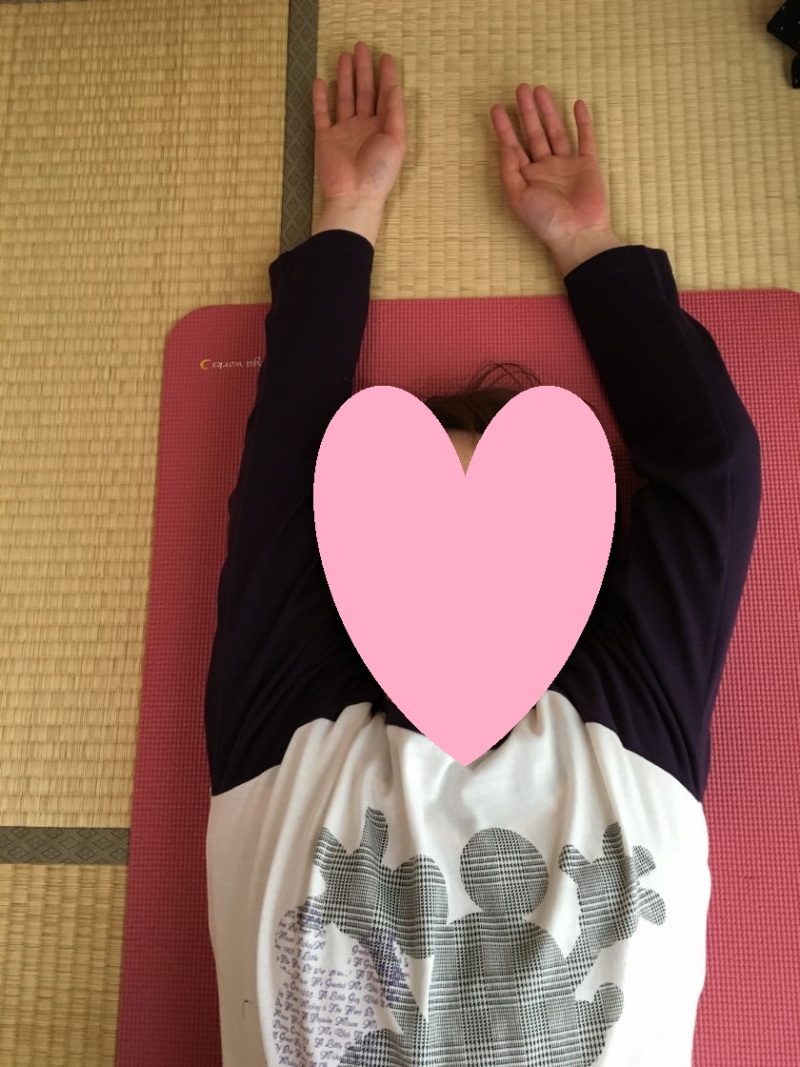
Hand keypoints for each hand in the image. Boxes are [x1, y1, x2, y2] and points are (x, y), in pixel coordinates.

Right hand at [312, 42, 406, 208]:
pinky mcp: (326, 138)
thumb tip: (393, 86)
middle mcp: (364, 127)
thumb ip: (394, 112)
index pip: (385, 96)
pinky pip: (322, 114)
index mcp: (383, 128)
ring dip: (345, 78)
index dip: (386, 76)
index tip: (385, 57)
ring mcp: (344, 132)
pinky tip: (321, 82)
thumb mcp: (396, 140)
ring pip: (345, 98)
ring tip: (344, 56)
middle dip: (363, 70)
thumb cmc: (379, 172)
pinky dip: (321, 99)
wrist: (354, 196)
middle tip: (361, 47)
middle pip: (364, 92)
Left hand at [490, 85, 612, 246]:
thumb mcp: (518, 197)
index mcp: (527, 177)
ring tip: (540, 89)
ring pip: (556, 131)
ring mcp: (567, 165)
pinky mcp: (588, 165)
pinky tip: (577, 104)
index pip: (513, 146)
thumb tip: (504, 145)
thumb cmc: (545, 220)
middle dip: (527, 111)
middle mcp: (546, 168)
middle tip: (520, 88)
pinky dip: (582, 122)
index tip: (496, 108)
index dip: (504, 128)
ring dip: (548, 111)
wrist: (577, 234)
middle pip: (534, 133)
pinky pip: (585, 138)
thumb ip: (509, 170)